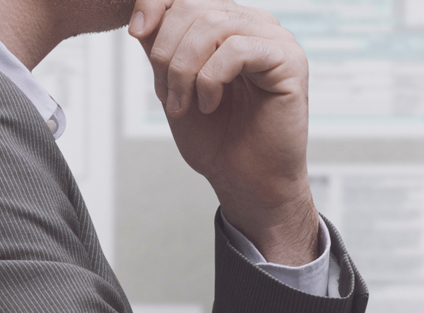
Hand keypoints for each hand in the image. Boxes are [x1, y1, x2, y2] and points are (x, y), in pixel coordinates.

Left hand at [129, 0, 321, 265]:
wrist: (245, 183)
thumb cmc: (216, 141)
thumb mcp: (174, 89)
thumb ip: (162, 51)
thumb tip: (141, 17)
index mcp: (227, 24)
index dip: (156, 3)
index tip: (135, 32)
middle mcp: (251, 23)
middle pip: (195, 6)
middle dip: (167, 53)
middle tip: (166, 96)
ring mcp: (273, 38)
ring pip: (214, 25)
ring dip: (185, 70)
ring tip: (184, 105)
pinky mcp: (288, 60)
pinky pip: (237, 49)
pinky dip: (211, 79)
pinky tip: (209, 105)